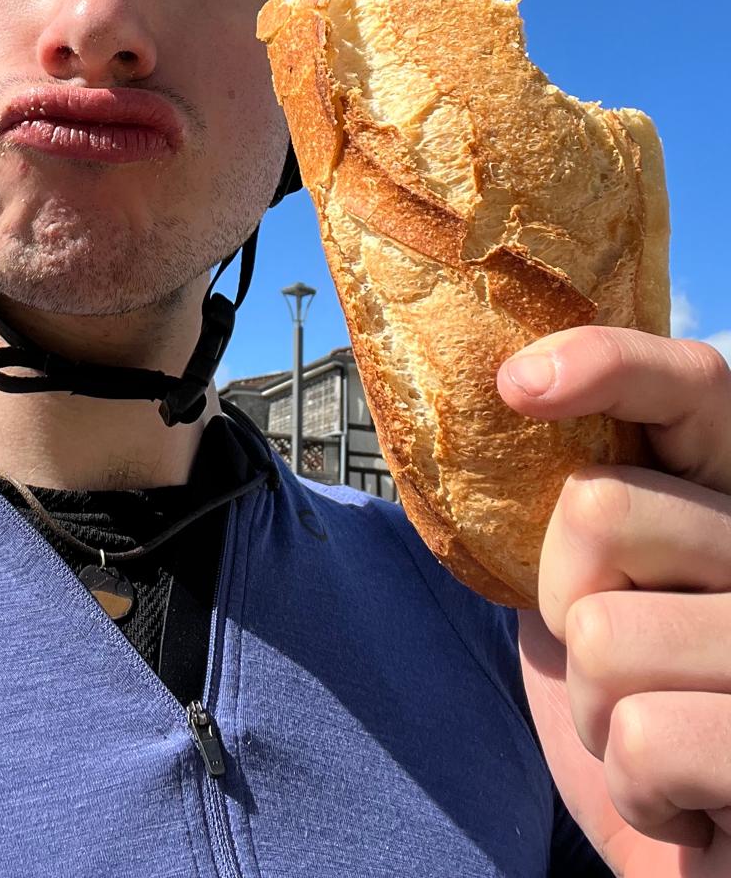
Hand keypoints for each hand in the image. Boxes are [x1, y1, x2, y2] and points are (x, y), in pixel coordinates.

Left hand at [497, 327, 730, 876]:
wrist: (698, 865)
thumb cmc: (643, 718)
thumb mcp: (593, 595)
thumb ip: (577, 515)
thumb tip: (491, 404)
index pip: (696, 386)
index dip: (608, 362)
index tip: (519, 384)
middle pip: (599, 508)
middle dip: (567, 601)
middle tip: (622, 662)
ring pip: (606, 633)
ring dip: (598, 709)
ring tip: (659, 738)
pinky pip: (649, 738)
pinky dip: (639, 788)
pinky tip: (690, 805)